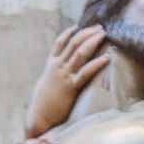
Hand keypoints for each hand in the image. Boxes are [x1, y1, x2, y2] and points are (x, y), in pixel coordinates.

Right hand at [19, 22, 112, 139]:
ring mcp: (64, 76)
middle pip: (73, 43)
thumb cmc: (41, 104)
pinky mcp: (70, 87)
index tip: (79, 26)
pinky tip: (106, 58)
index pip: (59, 43)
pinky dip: (96, 64)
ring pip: (80, 53)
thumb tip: (56, 71)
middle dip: (87, 33)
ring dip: (92, 41)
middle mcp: (57, 66)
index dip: (69, 33)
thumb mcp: (44, 83)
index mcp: (50, 65)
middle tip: (100, 28)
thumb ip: (51, 74)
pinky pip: (85, 72)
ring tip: (103, 35)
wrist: (38, 117)